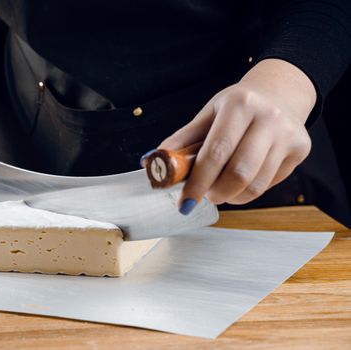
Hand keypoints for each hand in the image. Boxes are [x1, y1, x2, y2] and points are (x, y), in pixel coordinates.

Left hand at [157, 59, 315, 213]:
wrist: (278, 94)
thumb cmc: (236, 108)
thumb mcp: (207, 115)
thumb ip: (182, 140)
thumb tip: (153, 163)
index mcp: (239, 104)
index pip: (215, 152)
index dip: (197, 182)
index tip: (184, 203)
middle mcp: (269, 117)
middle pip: (239, 173)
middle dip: (216, 193)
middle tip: (205, 195)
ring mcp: (288, 134)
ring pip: (256, 185)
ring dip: (232, 196)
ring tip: (220, 189)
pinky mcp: (301, 149)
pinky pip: (270, 184)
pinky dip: (249, 191)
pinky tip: (241, 179)